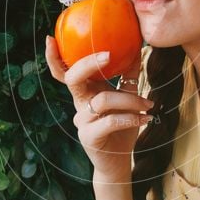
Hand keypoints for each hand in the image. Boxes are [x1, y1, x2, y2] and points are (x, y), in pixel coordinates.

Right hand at [45, 35, 153, 179]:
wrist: (118, 161)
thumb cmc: (121, 128)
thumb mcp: (126, 99)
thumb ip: (128, 76)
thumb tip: (137, 48)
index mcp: (85, 92)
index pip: (64, 73)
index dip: (54, 57)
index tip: (50, 38)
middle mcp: (79, 104)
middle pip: (73, 79)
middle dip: (88, 64)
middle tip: (108, 55)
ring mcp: (82, 121)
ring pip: (102, 100)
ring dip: (130, 100)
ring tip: (148, 104)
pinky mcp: (89, 137)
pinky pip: (110, 121)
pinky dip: (130, 118)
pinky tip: (145, 119)